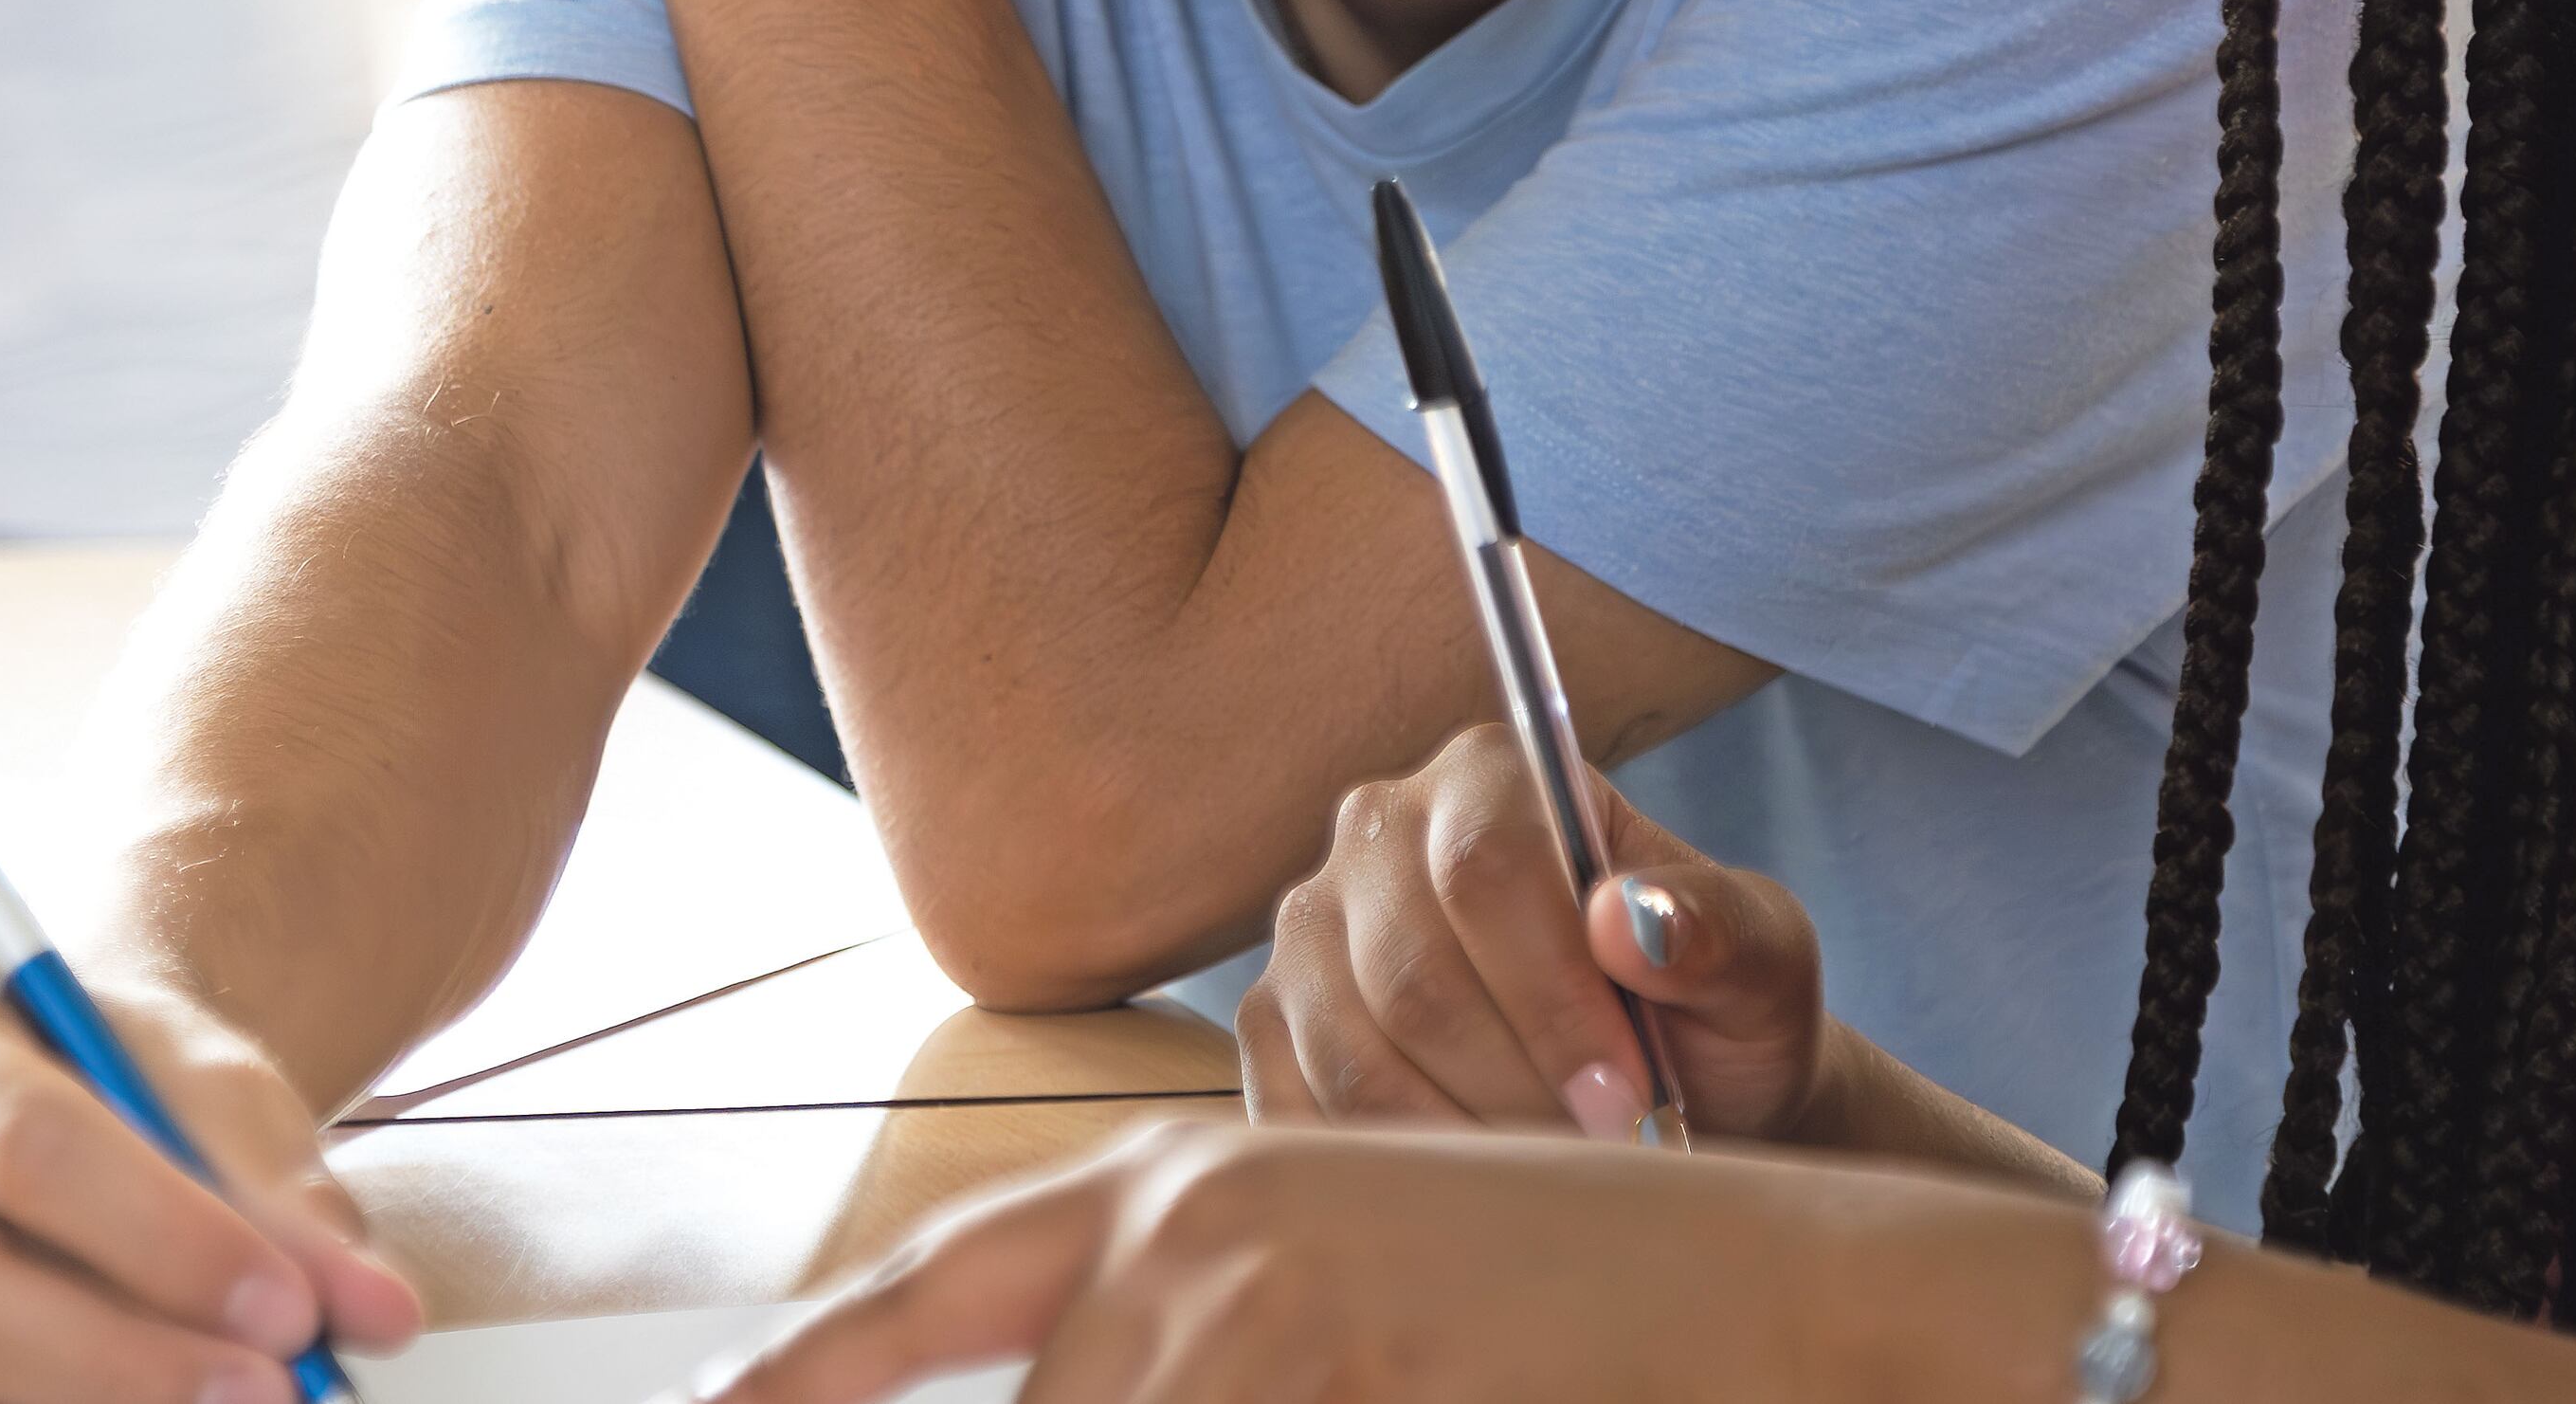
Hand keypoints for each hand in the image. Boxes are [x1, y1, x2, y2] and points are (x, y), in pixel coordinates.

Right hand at [0, 976, 422, 1403]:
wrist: (48, 1086)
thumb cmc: (120, 1075)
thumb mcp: (212, 1087)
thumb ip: (289, 1195)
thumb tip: (375, 1310)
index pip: (28, 1148)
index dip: (162, 1241)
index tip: (287, 1306)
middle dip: (127, 1365)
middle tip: (273, 1393)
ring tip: (240, 1403)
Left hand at [702, 1121, 1929, 1403]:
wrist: (1768, 1287)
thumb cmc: (1549, 1318)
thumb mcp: (1327, 1330)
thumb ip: (1182, 1369)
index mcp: (1170, 1191)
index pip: (933, 1294)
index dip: (807, 1373)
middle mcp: (1182, 1218)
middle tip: (1294, 1388)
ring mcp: (1247, 1281)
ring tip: (1384, 1374)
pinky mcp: (1319, 1339)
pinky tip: (1406, 1387)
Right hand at [1238, 723, 1842, 1145]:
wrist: (1663, 1091)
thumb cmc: (1712, 1011)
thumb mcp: (1763, 962)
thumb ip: (1719, 929)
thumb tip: (1630, 923)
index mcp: (1490, 774)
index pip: (1485, 869)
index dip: (1554, 1000)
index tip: (1628, 1097)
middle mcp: (1378, 830)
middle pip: (1413, 975)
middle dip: (1521, 1087)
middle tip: (1601, 1151)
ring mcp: (1311, 930)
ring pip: (1354, 1059)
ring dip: (1465, 1140)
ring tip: (1550, 1168)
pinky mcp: (1276, 1026)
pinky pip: (1302, 1114)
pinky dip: (1395, 1172)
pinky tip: (1476, 1184)